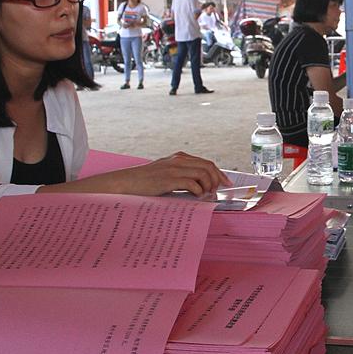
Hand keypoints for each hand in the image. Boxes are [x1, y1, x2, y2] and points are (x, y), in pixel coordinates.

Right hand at [98, 152, 229, 196]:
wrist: (127, 182)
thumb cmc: (145, 181)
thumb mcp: (165, 173)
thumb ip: (180, 175)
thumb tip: (198, 187)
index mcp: (179, 157)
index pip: (206, 162)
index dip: (219, 173)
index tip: (225, 183)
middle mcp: (179, 160)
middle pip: (208, 166)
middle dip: (218, 179)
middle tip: (218, 191)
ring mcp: (174, 168)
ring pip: (203, 173)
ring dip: (209, 185)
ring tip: (206, 194)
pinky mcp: (169, 179)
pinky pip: (192, 183)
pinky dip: (199, 190)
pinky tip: (196, 196)